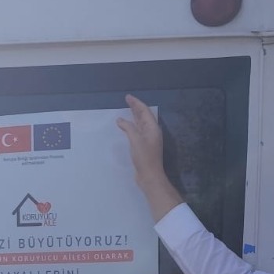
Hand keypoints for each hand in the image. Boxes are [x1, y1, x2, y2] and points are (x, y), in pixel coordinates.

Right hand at [117, 96, 182, 221]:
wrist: (150, 176)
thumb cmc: (144, 158)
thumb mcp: (136, 140)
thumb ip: (128, 128)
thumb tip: (120, 120)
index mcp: (152, 128)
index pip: (144, 111)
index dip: (136, 103)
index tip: (128, 97)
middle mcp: (152, 132)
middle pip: (144, 116)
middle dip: (136, 108)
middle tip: (127, 100)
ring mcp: (148, 139)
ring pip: (141, 124)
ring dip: (134, 116)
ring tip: (127, 110)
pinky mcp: (144, 146)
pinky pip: (138, 131)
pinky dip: (132, 126)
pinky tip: (126, 126)